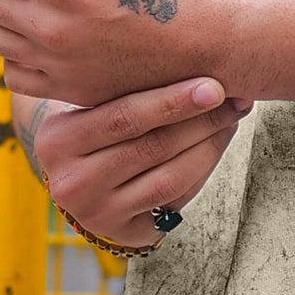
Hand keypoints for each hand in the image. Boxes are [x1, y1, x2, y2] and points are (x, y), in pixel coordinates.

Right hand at [18, 77, 252, 249]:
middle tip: (236, 98)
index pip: (124, 117)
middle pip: (152, 147)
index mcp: (57, 140)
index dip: (173, 101)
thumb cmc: (95, 124)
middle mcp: (72, 182)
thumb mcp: (92, 103)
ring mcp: (97, 212)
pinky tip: (216, 144)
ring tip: (232, 118)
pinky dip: (203, 168)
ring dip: (210, 145)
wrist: (77, 177)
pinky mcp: (123, 231)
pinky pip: (175, 199)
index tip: (214, 85)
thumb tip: (201, 64)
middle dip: (203, 121)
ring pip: (170, 177)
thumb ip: (128, 85)